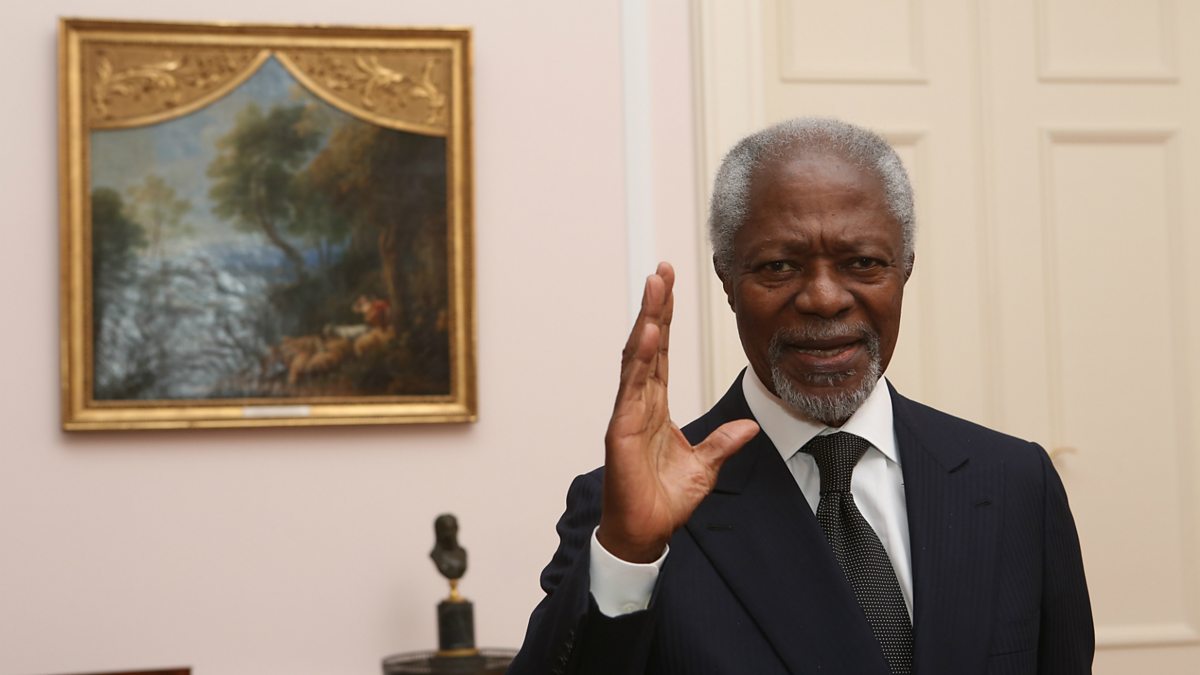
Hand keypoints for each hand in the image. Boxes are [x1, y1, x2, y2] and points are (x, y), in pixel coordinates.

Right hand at [597, 262, 758, 562]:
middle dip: (655, 306)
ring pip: (637, 357)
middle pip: (648, 345)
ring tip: (654, 286)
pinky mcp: (620, 430)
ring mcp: (627, 414)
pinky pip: (632, 388)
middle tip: (662, 269)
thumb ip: (723, 443)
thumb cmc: (664, 501)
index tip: (670, 284)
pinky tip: (647, 332)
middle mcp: (638, 403)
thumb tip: (748, 426)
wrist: (645, 533)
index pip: (662, 353)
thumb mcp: (705, 467)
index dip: (666, 318)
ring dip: (646, 320)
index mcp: (655, 407)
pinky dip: (640, 359)